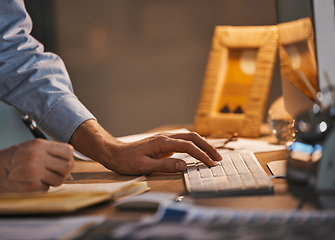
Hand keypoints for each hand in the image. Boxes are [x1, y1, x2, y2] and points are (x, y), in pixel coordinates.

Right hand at [0, 139, 74, 193]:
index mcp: (39, 145)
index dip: (68, 157)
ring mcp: (34, 173)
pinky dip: (43, 186)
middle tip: (57, 171)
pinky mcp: (31, 187)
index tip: (64, 160)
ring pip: (60, 179)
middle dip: (65, 170)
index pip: (68, 150)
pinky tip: (33, 182)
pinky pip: (48, 188)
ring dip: (54, 180)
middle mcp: (37, 157)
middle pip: (68, 166)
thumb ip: (50, 150)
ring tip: (44, 176)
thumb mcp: (30, 146)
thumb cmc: (12, 158)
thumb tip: (70, 159)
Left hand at [70, 120, 221, 174]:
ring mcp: (165, 138)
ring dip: (202, 145)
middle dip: (207, 147)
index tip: (211, 164)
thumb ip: (165, 166)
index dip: (201, 155)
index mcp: (162, 142)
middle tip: (218, 158)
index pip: (188, 147)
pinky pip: (183, 140)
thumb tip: (184, 166)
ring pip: (189, 137)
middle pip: (192, 137)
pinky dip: (194, 144)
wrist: (116, 153)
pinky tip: (198, 151)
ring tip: (212, 155)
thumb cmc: (128, 161)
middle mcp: (165, 137)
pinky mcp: (164, 142)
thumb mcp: (144, 167)